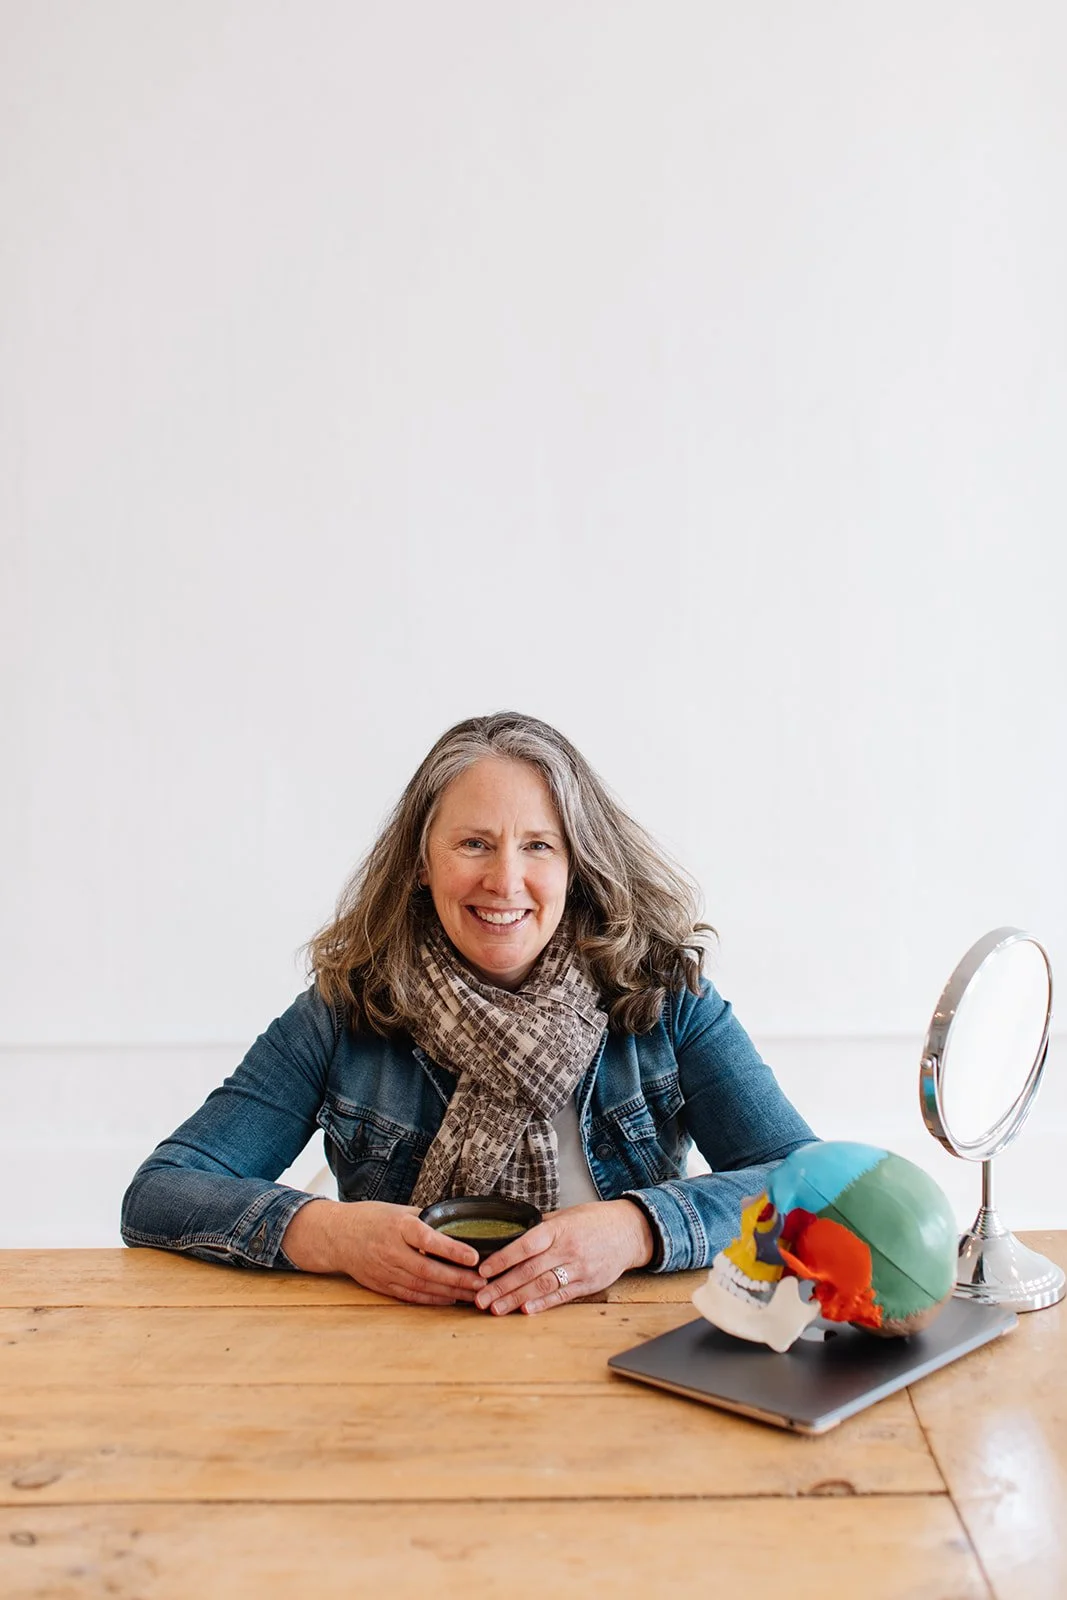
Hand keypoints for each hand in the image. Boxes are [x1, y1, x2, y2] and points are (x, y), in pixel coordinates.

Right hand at [281, 1199, 485, 1305]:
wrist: (337, 1236)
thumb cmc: (372, 1218)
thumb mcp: (399, 1210)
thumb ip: (426, 1219)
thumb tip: (459, 1224)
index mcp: (398, 1226)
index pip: (428, 1239)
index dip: (452, 1250)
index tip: (474, 1257)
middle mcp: (392, 1250)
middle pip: (429, 1270)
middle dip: (458, 1280)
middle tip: (483, 1283)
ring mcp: (386, 1271)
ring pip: (423, 1287)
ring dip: (451, 1293)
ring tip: (474, 1294)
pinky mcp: (383, 1285)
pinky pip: (411, 1296)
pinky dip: (433, 1300)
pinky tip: (451, 1300)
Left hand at [473, 1200, 654, 1315]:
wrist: (629, 1231)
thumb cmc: (594, 1220)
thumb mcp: (566, 1215)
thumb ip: (540, 1227)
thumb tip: (510, 1235)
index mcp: (558, 1229)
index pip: (526, 1245)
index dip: (503, 1259)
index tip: (483, 1271)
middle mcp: (567, 1249)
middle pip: (530, 1271)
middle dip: (502, 1287)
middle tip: (480, 1299)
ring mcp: (579, 1268)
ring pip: (543, 1286)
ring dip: (517, 1300)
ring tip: (496, 1309)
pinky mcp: (589, 1284)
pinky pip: (562, 1296)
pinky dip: (542, 1304)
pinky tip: (525, 1311)